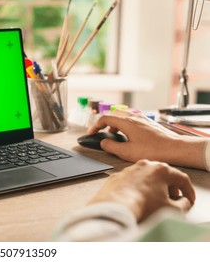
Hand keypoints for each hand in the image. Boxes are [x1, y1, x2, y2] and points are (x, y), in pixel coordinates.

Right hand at [87, 111, 206, 169]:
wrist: (176, 149)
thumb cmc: (154, 151)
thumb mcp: (126, 152)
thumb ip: (111, 146)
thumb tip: (103, 143)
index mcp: (127, 122)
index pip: (105, 118)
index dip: (95, 126)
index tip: (91, 134)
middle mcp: (134, 117)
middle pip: (113, 114)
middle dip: (104, 123)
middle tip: (100, 133)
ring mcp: (142, 119)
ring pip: (123, 116)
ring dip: (114, 124)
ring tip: (113, 136)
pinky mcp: (149, 123)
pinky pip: (131, 120)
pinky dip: (124, 125)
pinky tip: (128, 137)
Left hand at [89, 159, 195, 221]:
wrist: (116, 207)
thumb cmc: (143, 206)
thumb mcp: (172, 209)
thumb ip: (183, 204)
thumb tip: (183, 202)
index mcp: (161, 170)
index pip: (181, 178)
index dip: (188, 191)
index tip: (188, 199)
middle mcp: (144, 165)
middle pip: (163, 174)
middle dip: (170, 187)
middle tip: (173, 198)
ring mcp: (129, 170)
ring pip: (145, 176)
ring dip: (152, 186)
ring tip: (154, 199)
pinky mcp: (117, 177)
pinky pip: (130, 181)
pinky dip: (136, 188)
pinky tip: (137, 198)